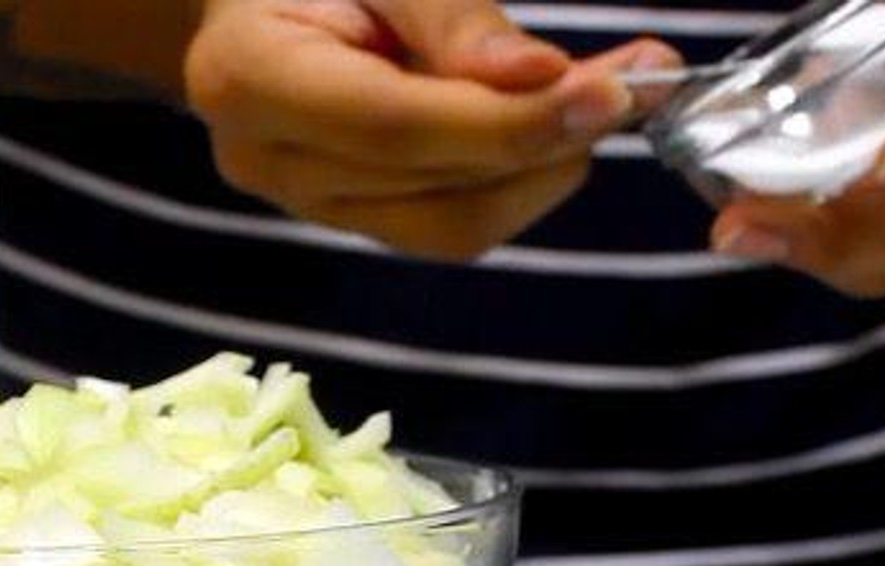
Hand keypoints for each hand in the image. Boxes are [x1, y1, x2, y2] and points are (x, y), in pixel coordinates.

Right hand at [184, 0, 677, 258]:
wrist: (246, 7)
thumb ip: (450, 17)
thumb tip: (541, 77)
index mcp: (250, 79)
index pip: (395, 127)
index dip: (506, 122)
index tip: (610, 93)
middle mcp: (270, 163)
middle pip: (434, 188)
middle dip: (546, 141)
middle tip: (638, 82)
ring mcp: (310, 205)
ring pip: (454, 226)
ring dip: (545, 168)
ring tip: (605, 97)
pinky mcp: (352, 221)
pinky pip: (452, 225)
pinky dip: (518, 180)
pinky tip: (553, 126)